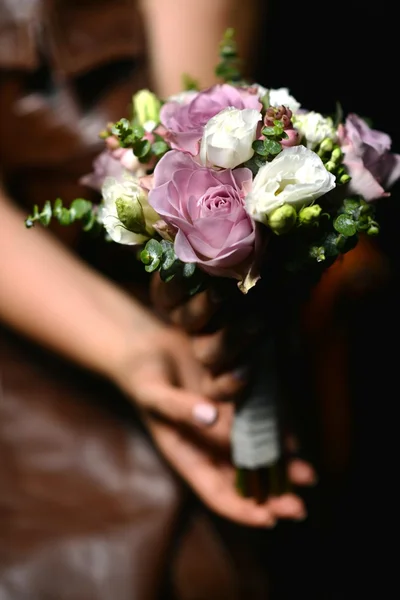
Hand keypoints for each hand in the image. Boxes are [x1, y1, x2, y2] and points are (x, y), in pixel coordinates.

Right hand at [111, 317, 314, 526]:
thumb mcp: (153, 394)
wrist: (148, 345)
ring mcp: (225, 424)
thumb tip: (210, 416)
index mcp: (187, 455)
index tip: (269, 519)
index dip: (241, 510)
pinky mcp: (235, 401)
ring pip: (257, 453)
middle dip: (271, 496)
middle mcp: (209, 445)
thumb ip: (178, 407)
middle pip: (243, 480)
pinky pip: (259, 421)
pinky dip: (278, 430)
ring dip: (282, 466)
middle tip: (298, 506)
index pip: (215, 493)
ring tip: (307, 474)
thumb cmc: (142, 376)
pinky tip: (293, 435)